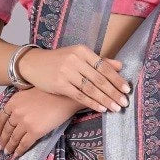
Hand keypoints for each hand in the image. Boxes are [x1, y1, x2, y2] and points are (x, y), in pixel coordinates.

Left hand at [0, 88, 82, 157]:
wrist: (65, 97)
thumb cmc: (50, 92)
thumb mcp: (28, 93)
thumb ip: (19, 103)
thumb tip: (15, 113)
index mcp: (13, 102)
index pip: (1, 118)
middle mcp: (16, 113)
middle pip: (6, 130)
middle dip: (3, 140)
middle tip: (1, 146)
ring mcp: (25, 123)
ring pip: (14, 138)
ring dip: (10, 147)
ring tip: (8, 152)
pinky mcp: (35, 132)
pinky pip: (24, 144)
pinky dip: (19, 150)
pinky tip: (17, 154)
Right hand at [17, 44, 131, 113]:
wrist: (33, 64)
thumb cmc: (59, 60)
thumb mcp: (78, 56)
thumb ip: (99, 61)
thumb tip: (120, 66)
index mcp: (82, 51)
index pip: (104, 66)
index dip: (116, 79)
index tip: (126, 89)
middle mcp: (75, 60)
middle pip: (99, 79)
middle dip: (113, 92)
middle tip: (124, 102)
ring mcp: (67, 72)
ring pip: (90, 89)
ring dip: (105, 100)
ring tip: (115, 108)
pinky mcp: (60, 84)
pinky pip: (79, 96)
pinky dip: (91, 103)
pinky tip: (101, 108)